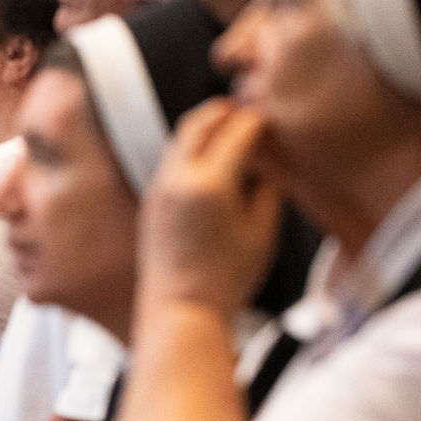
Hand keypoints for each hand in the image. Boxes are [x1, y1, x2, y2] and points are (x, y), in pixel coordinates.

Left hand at [140, 100, 283, 313]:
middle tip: (243, 109)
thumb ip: (268, 191)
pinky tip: (206, 161)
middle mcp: (179, 178)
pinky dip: (189, 150)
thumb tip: (268, 166)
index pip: (237, 133)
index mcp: (211, 183)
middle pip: (198, 123)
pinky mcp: (150, 202)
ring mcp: (159, 189)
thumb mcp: (262, 234)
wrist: (181, 311)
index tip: (270, 117)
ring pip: (179, 140)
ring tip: (226, 130)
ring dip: (203, 128)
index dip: (256, 120)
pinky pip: (169, 162)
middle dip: (223, 112)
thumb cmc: (228, 279)